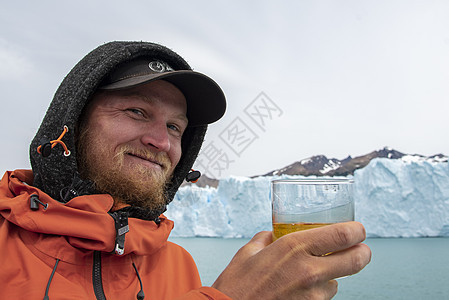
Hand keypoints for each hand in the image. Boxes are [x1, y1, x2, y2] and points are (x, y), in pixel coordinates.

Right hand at [212, 221, 370, 299]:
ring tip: (312, 273)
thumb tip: (274, 233)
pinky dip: (318, 291)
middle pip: (356, 259)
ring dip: (332, 275)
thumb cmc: (237, 283)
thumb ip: (267, 238)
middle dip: (363, 252)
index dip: (357, 231)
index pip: (342, 235)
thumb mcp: (249, 251)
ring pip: (338, 281)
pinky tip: (300, 289)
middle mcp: (308, 270)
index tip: (358, 229)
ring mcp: (312, 294)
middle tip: (360, 249)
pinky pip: (324, 297)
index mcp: (294, 247)